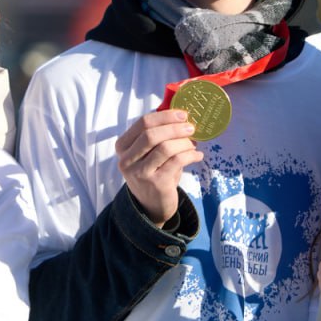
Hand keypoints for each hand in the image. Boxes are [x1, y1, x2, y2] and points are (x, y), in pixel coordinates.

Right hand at [115, 109, 202, 225]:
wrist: (151, 205)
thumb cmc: (153, 172)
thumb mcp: (149, 153)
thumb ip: (159, 135)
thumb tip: (181, 116)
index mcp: (123, 146)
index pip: (143, 123)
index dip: (165, 116)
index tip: (183, 115)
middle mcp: (127, 160)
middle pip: (151, 135)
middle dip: (175, 128)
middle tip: (191, 127)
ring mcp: (140, 173)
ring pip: (165, 148)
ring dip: (184, 143)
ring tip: (193, 144)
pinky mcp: (156, 183)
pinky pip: (176, 161)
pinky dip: (190, 155)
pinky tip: (197, 155)